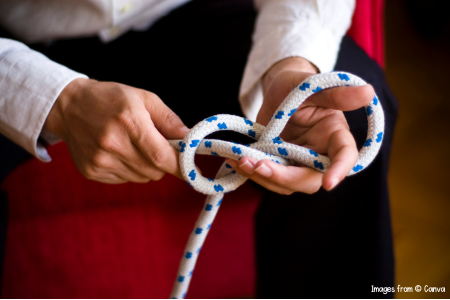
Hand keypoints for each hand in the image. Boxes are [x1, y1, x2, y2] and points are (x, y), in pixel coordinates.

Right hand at [44, 78, 188, 183]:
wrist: (69, 106)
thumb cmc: (111, 98)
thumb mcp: (144, 98)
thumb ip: (169, 119)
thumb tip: (190, 139)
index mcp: (129, 122)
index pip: (162, 157)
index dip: (181, 166)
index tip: (192, 168)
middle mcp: (113, 144)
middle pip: (155, 171)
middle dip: (164, 163)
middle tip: (159, 147)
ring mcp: (100, 161)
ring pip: (142, 178)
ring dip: (147, 166)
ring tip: (134, 145)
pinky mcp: (92, 172)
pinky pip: (125, 179)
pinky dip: (130, 169)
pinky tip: (119, 152)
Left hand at [225, 57, 373, 193]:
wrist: (275, 91)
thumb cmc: (296, 84)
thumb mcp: (311, 86)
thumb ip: (335, 93)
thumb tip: (367, 91)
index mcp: (334, 135)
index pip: (345, 157)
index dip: (339, 171)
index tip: (329, 183)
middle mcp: (319, 154)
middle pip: (310, 180)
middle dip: (283, 177)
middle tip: (257, 165)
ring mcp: (298, 163)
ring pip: (286, 183)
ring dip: (262, 176)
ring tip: (240, 159)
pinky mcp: (280, 165)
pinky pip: (269, 177)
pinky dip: (252, 172)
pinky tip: (235, 160)